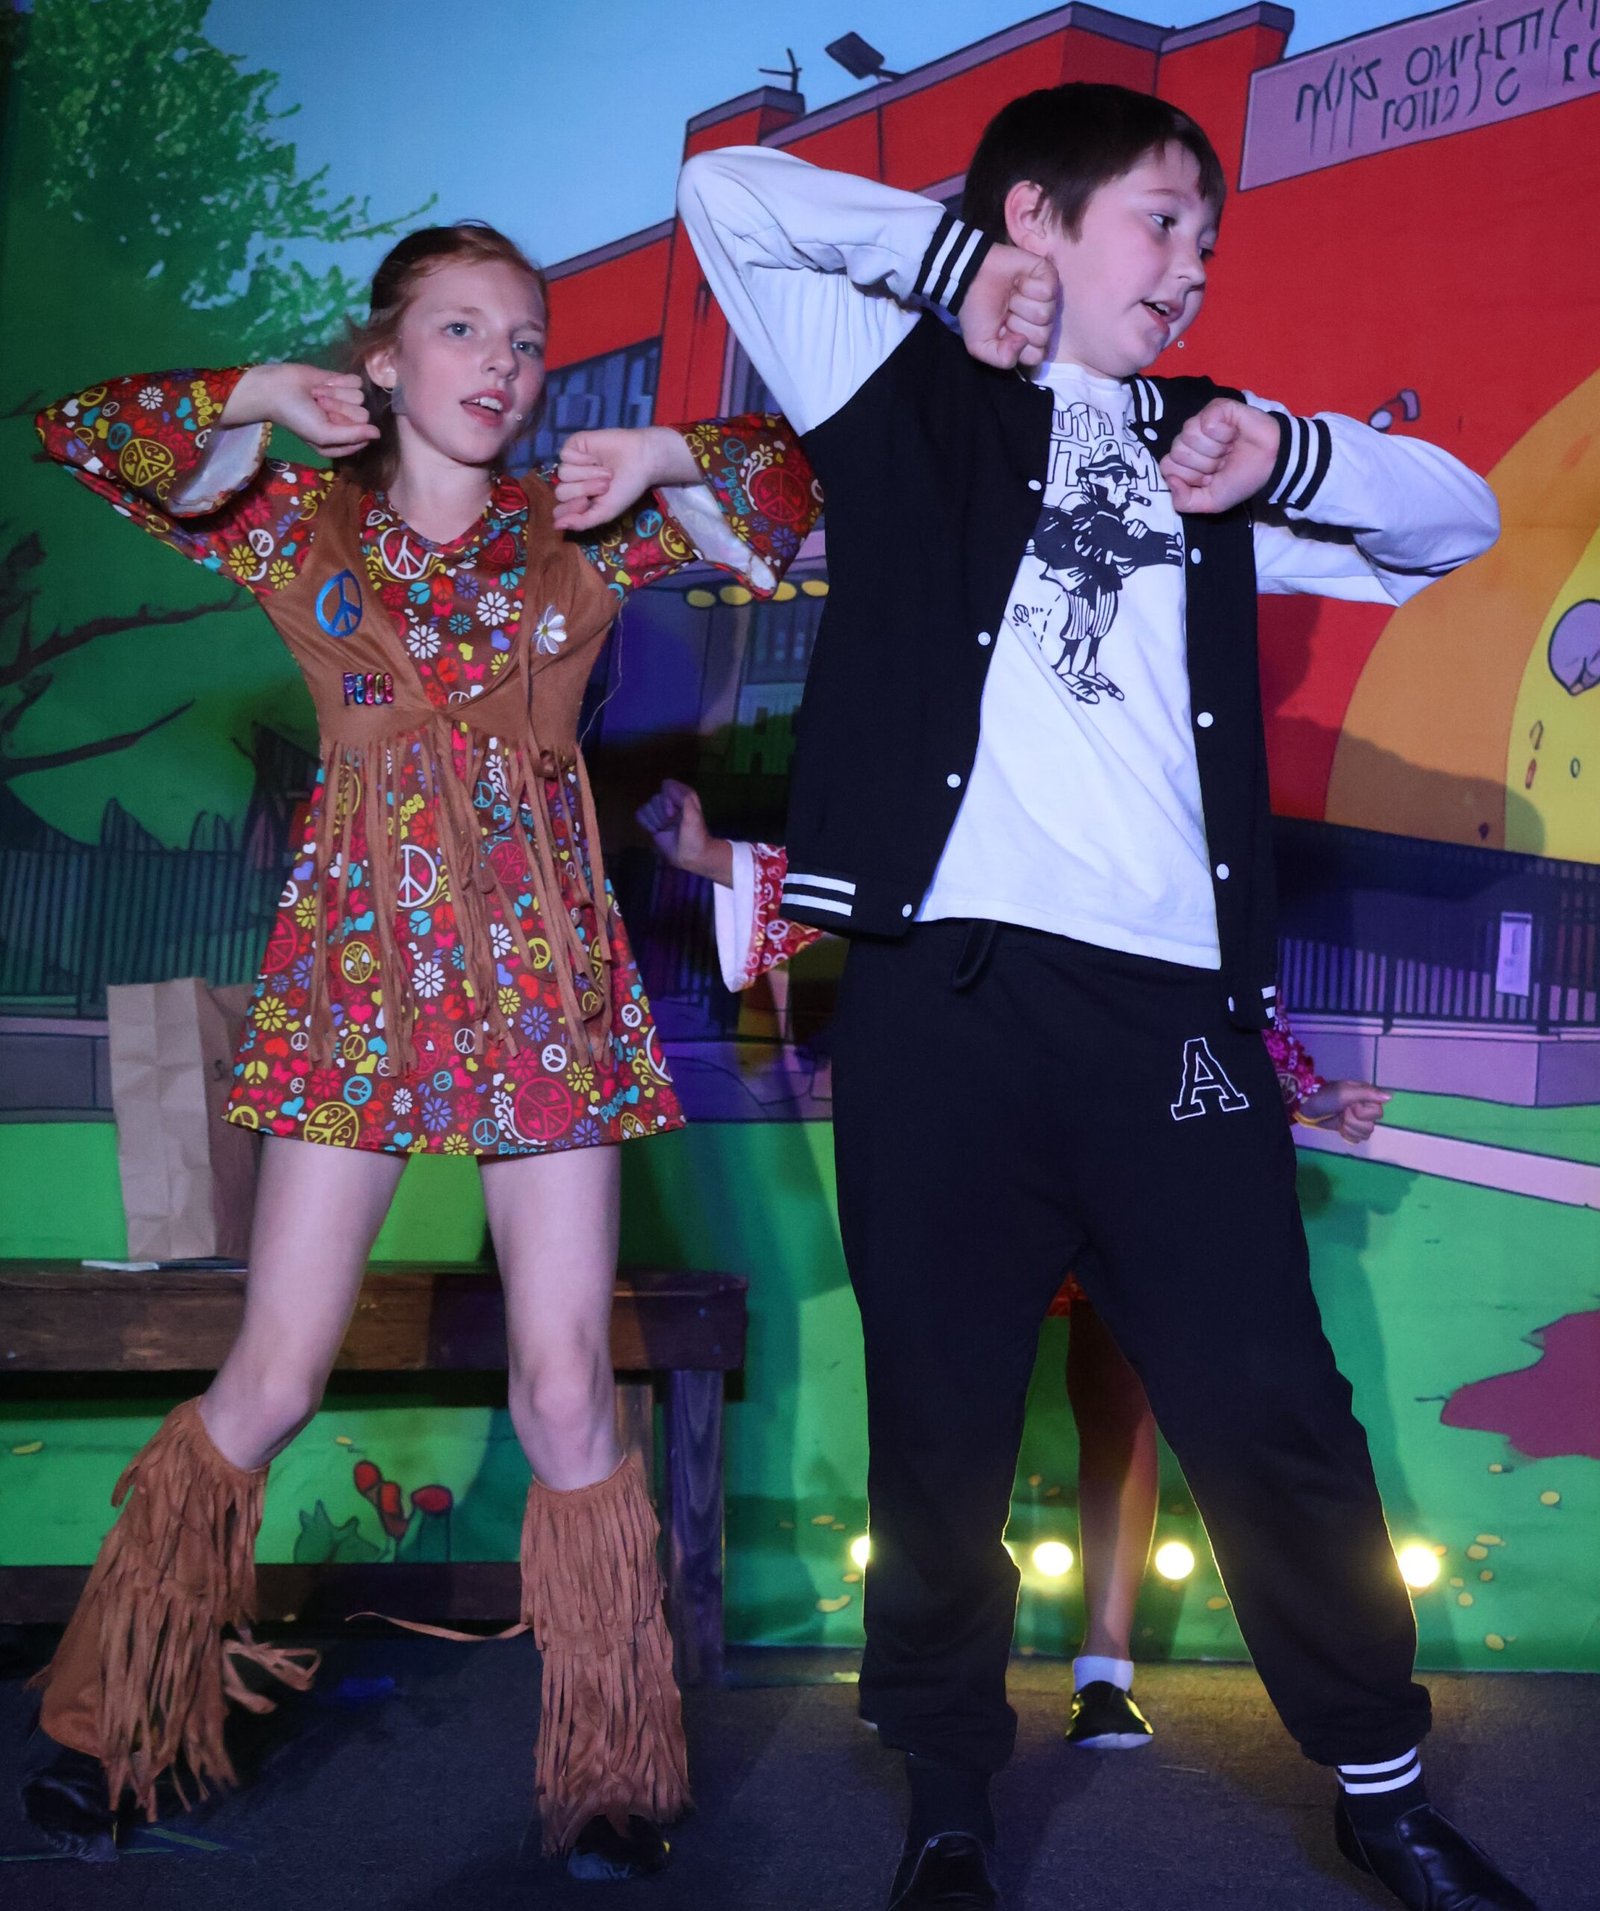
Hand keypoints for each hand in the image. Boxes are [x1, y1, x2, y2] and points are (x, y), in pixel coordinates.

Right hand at [222, 364, 377, 458]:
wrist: (277, 388)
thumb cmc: (297, 417)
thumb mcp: (323, 435)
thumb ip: (352, 436)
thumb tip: (378, 433)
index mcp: (342, 441)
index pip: (364, 436)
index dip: (347, 429)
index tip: (329, 424)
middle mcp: (347, 421)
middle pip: (362, 415)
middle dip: (339, 409)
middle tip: (318, 407)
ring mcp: (346, 400)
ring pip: (359, 397)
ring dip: (335, 395)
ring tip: (316, 396)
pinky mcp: (342, 381)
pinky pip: (355, 381)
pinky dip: (337, 381)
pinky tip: (322, 384)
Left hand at [553, 426, 698, 530]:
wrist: (641, 460)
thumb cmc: (626, 488)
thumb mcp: (606, 512)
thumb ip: (581, 522)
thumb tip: (556, 527)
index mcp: (578, 501)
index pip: (559, 511)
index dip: (572, 508)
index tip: (589, 503)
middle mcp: (572, 483)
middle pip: (561, 492)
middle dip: (584, 490)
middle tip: (605, 485)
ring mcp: (571, 463)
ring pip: (563, 474)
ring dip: (587, 474)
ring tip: (606, 472)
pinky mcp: (573, 446)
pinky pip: (565, 456)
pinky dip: (582, 459)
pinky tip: (596, 458)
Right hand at [636, 779, 732, 885]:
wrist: (691, 857)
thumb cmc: (695, 837)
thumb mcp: (693, 816)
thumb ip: (683, 798)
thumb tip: (666, 784)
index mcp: (683, 796)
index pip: (666, 786)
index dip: (667, 800)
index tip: (674, 814)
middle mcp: (671, 802)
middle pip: (655, 798)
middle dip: (661, 814)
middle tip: (671, 824)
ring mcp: (661, 812)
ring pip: (646, 807)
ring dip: (655, 821)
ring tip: (665, 829)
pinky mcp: (653, 822)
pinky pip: (640, 815)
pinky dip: (646, 824)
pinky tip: (655, 831)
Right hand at [959, 246, 1059, 370]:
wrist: (971, 277)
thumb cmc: (976, 310)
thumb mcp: (980, 346)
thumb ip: (1002, 359)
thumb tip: (1023, 342)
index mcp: (1027, 339)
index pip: (1037, 355)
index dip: (1018, 346)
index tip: (1003, 332)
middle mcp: (1040, 322)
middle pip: (1042, 336)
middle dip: (1018, 324)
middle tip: (1006, 312)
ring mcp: (1047, 300)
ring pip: (1045, 314)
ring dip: (1021, 304)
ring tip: (1011, 296)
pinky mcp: (1049, 277)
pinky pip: (1047, 291)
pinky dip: (1028, 286)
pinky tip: (1019, 282)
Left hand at [1160, 397, 1279, 513]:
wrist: (1272, 462)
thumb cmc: (1243, 479)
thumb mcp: (1211, 502)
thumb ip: (1184, 501)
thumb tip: (1170, 480)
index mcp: (1186, 462)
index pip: (1168, 466)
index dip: (1191, 476)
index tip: (1211, 477)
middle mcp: (1190, 440)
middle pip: (1177, 451)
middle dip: (1204, 463)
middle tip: (1224, 461)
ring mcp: (1202, 421)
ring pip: (1189, 435)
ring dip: (1215, 448)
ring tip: (1230, 448)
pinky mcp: (1217, 408)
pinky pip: (1206, 421)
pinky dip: (1223, 433)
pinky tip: (1234, 434)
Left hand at [1300, 1079, 1389, 1144]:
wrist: (1308, 1107)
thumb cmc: (1326, 1096)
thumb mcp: (1345, 1091)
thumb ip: (1368, 1093)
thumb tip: (1390, 1097)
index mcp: (1367, 1098)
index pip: (1378, 1113)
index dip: (1363, 1113)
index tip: (1351, 1106)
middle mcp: (1366, 1109)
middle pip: (1370, 1127)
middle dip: (1353, 1122)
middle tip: (1342, 1112)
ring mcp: (1358, 1121)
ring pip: (1365, 1135)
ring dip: (1349, 1128)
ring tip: (1340, 1119)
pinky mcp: (1350, 1130)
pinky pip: (1357, 1140)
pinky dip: (1347, 1135)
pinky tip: (1340, 1128)